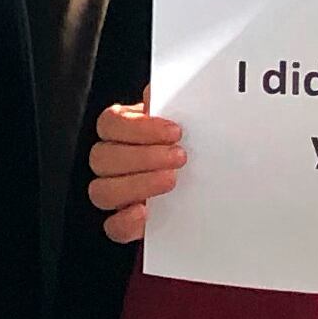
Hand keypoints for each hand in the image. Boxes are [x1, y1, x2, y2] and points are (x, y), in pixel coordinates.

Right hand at [89, 103, 183, 242]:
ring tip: (171, 180)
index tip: (174, 131)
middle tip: (179, 157)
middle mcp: (112, 162)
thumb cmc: (194, 149)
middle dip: (142, 157)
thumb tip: (158, 92)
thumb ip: (174, 105)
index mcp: (122, 132)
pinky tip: (146, 212)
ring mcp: (116, 194)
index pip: (110, 123)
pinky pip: (112, 227)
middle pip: (101, 158)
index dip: (138, 127)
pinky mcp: (125, 224)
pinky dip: (126, 221)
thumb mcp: (190, 124)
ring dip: (135, 185)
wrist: (216, 188)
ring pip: (101, 191)